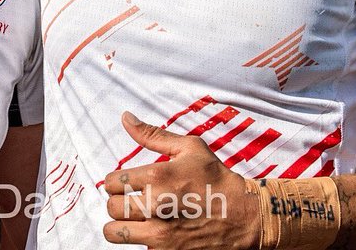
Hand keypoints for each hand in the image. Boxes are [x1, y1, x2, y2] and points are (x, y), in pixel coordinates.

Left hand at [102, 112, 259, 248]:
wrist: (244, 216)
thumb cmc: (217, 179)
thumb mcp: (189, 148)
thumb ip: (152, 135)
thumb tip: (126, 118)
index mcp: (156, 177)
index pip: (111, 182)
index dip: (116, 181)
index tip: (126, 183)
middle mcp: (154, 206)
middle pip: (111, 207)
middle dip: (118, 201)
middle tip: (132, 199)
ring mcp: (159, 234)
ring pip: (113, 232)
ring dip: (121, 224)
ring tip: (133, 218)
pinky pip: (136, 248)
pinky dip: (141, 239)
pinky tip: (154, 230)